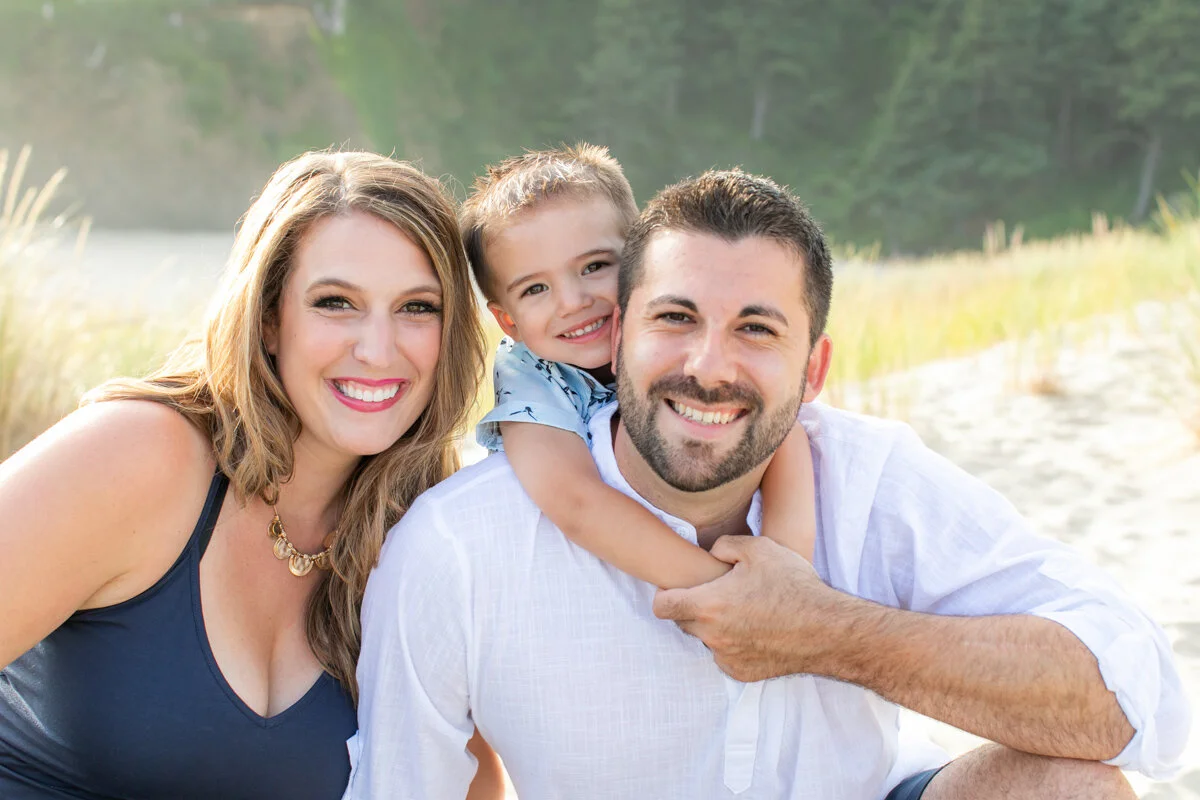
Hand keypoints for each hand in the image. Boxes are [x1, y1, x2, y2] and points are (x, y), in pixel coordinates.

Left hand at [652, 534, 846, 681]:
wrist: (827, 630)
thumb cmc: (793, 586)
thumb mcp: (759, 548)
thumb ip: (725, 545)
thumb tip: (711, 554)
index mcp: (709, 605)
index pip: (662, 607)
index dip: (664, 595)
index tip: (676, 588)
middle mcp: (712, 636)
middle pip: (683, 623)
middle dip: (693, 609)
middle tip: (718, 595)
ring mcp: (727, 657)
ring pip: (706, 640)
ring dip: (715, 628)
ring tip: (743, 612)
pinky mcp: (742, 673)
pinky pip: (726, 656)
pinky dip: (733, 645)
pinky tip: (756, 631)